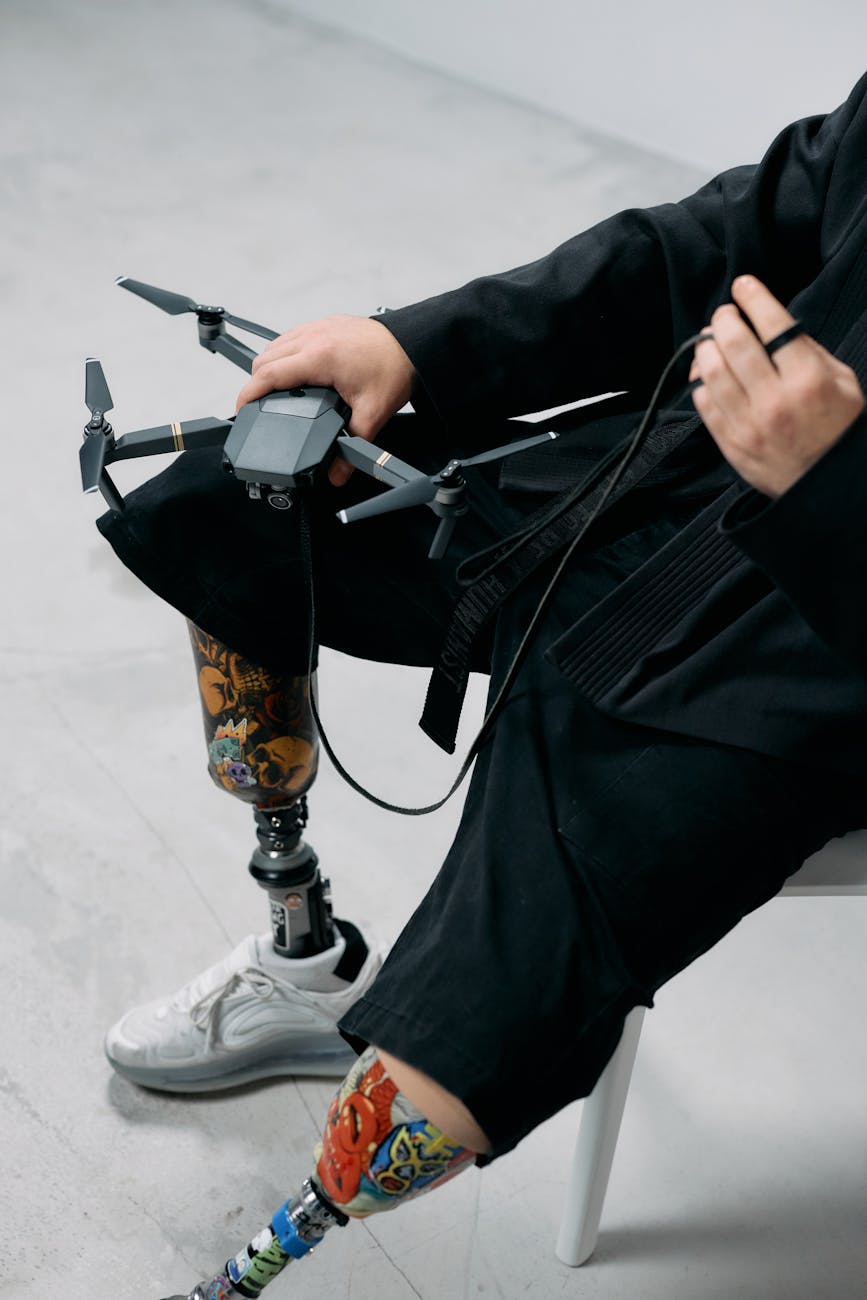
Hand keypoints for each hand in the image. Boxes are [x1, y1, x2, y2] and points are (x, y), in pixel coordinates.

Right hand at [235, 315, 415, 484]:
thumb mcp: (373, 414)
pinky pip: (291, 337)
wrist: (414, 345)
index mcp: (320, 358)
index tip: (240, 410)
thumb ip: (352, 447)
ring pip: (275, 345)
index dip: (248, 394)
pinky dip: (284, 355)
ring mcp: (318, 327)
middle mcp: (314, 337)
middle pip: (265, 359)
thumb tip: (336, 473)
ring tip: (271, 391)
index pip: (269, 375)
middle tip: (256, 407)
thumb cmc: (395, 369)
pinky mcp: (324, 324)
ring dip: (268, 367)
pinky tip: (292, 372)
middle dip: (255, 384)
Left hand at [690, 275, 864, 496]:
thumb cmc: (838, 429)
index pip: (773, 326)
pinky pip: (703, 404)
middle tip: (725, 314)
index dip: (754, 298)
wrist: (827, 484)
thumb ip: (809, 353)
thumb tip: (774, 328)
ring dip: (706, 348)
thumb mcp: (842, 383)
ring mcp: (749, 424)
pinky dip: (701, 383)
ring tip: (711, 341)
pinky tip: (708, 375)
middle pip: (734, 344)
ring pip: (711, 372)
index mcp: (808, 380)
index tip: (744, 286)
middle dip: (724, 319)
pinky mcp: (731, 443)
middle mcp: (775, 400)